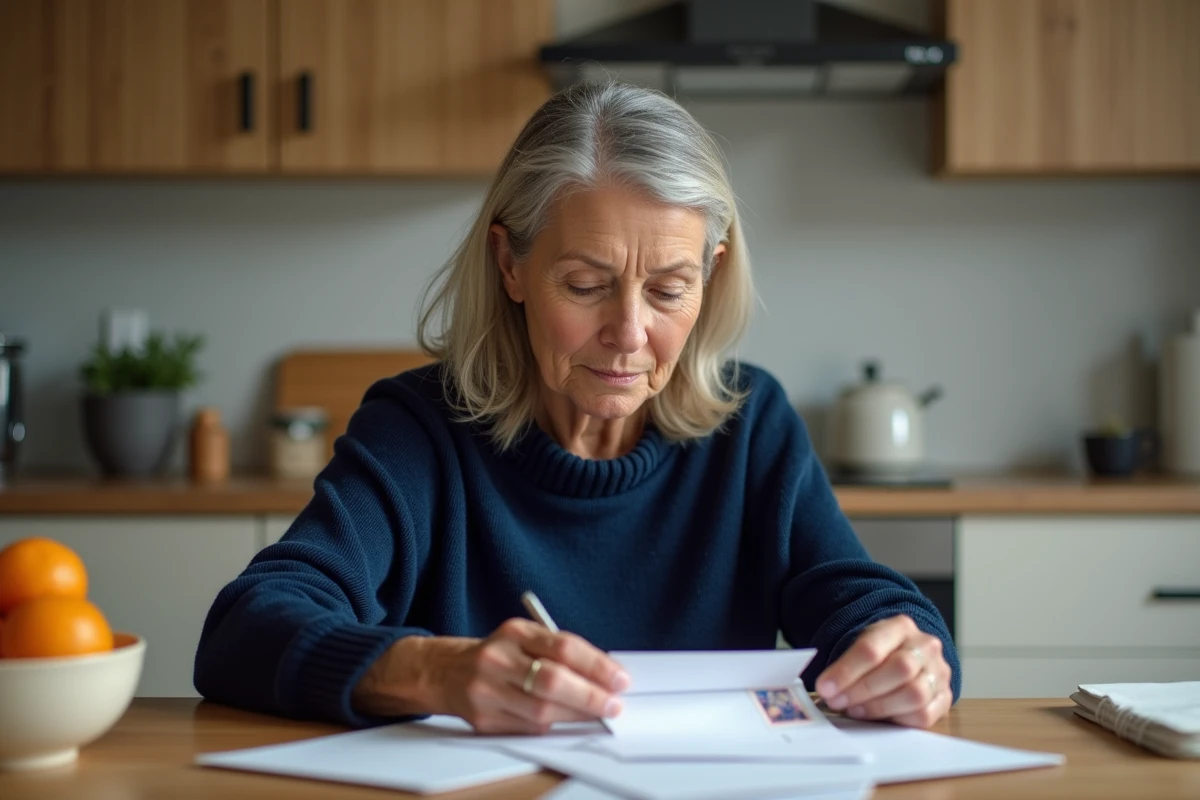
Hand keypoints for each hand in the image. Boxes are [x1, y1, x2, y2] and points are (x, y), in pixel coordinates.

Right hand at [353, 619, 629, 733]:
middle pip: (552, 681)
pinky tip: (565, 721)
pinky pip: (527, 727)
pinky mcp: (483, 719)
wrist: (444, 671)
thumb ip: (560, 652)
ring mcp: (487, 690)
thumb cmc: (497, 654)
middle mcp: (498, 658)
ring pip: (541, 710)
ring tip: (598, 713)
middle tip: (613, 703)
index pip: (563, 646)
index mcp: (515, 632)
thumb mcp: (525, 638)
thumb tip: (605, 674)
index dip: (597, 664)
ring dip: (576, 715)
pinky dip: (552, 725)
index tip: (620, 678)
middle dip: (590, 695)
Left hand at [815, 615, 951, 727]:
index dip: (846, 671)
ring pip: (914, 694)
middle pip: (899, 669)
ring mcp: (939, 672)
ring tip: (856, 710)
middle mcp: (925, 646)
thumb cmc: (881, 653)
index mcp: (900, 627)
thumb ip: (846, 664)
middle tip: (838, 701)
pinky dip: (898, 720)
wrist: (910, 654)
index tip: (825, 687)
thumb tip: (827, 689)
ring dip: (879, 707)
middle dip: (863, 689)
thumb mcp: (863, 644)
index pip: (872, 648)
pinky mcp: (944, 697)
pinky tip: (880, 717)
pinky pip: (925, 715)